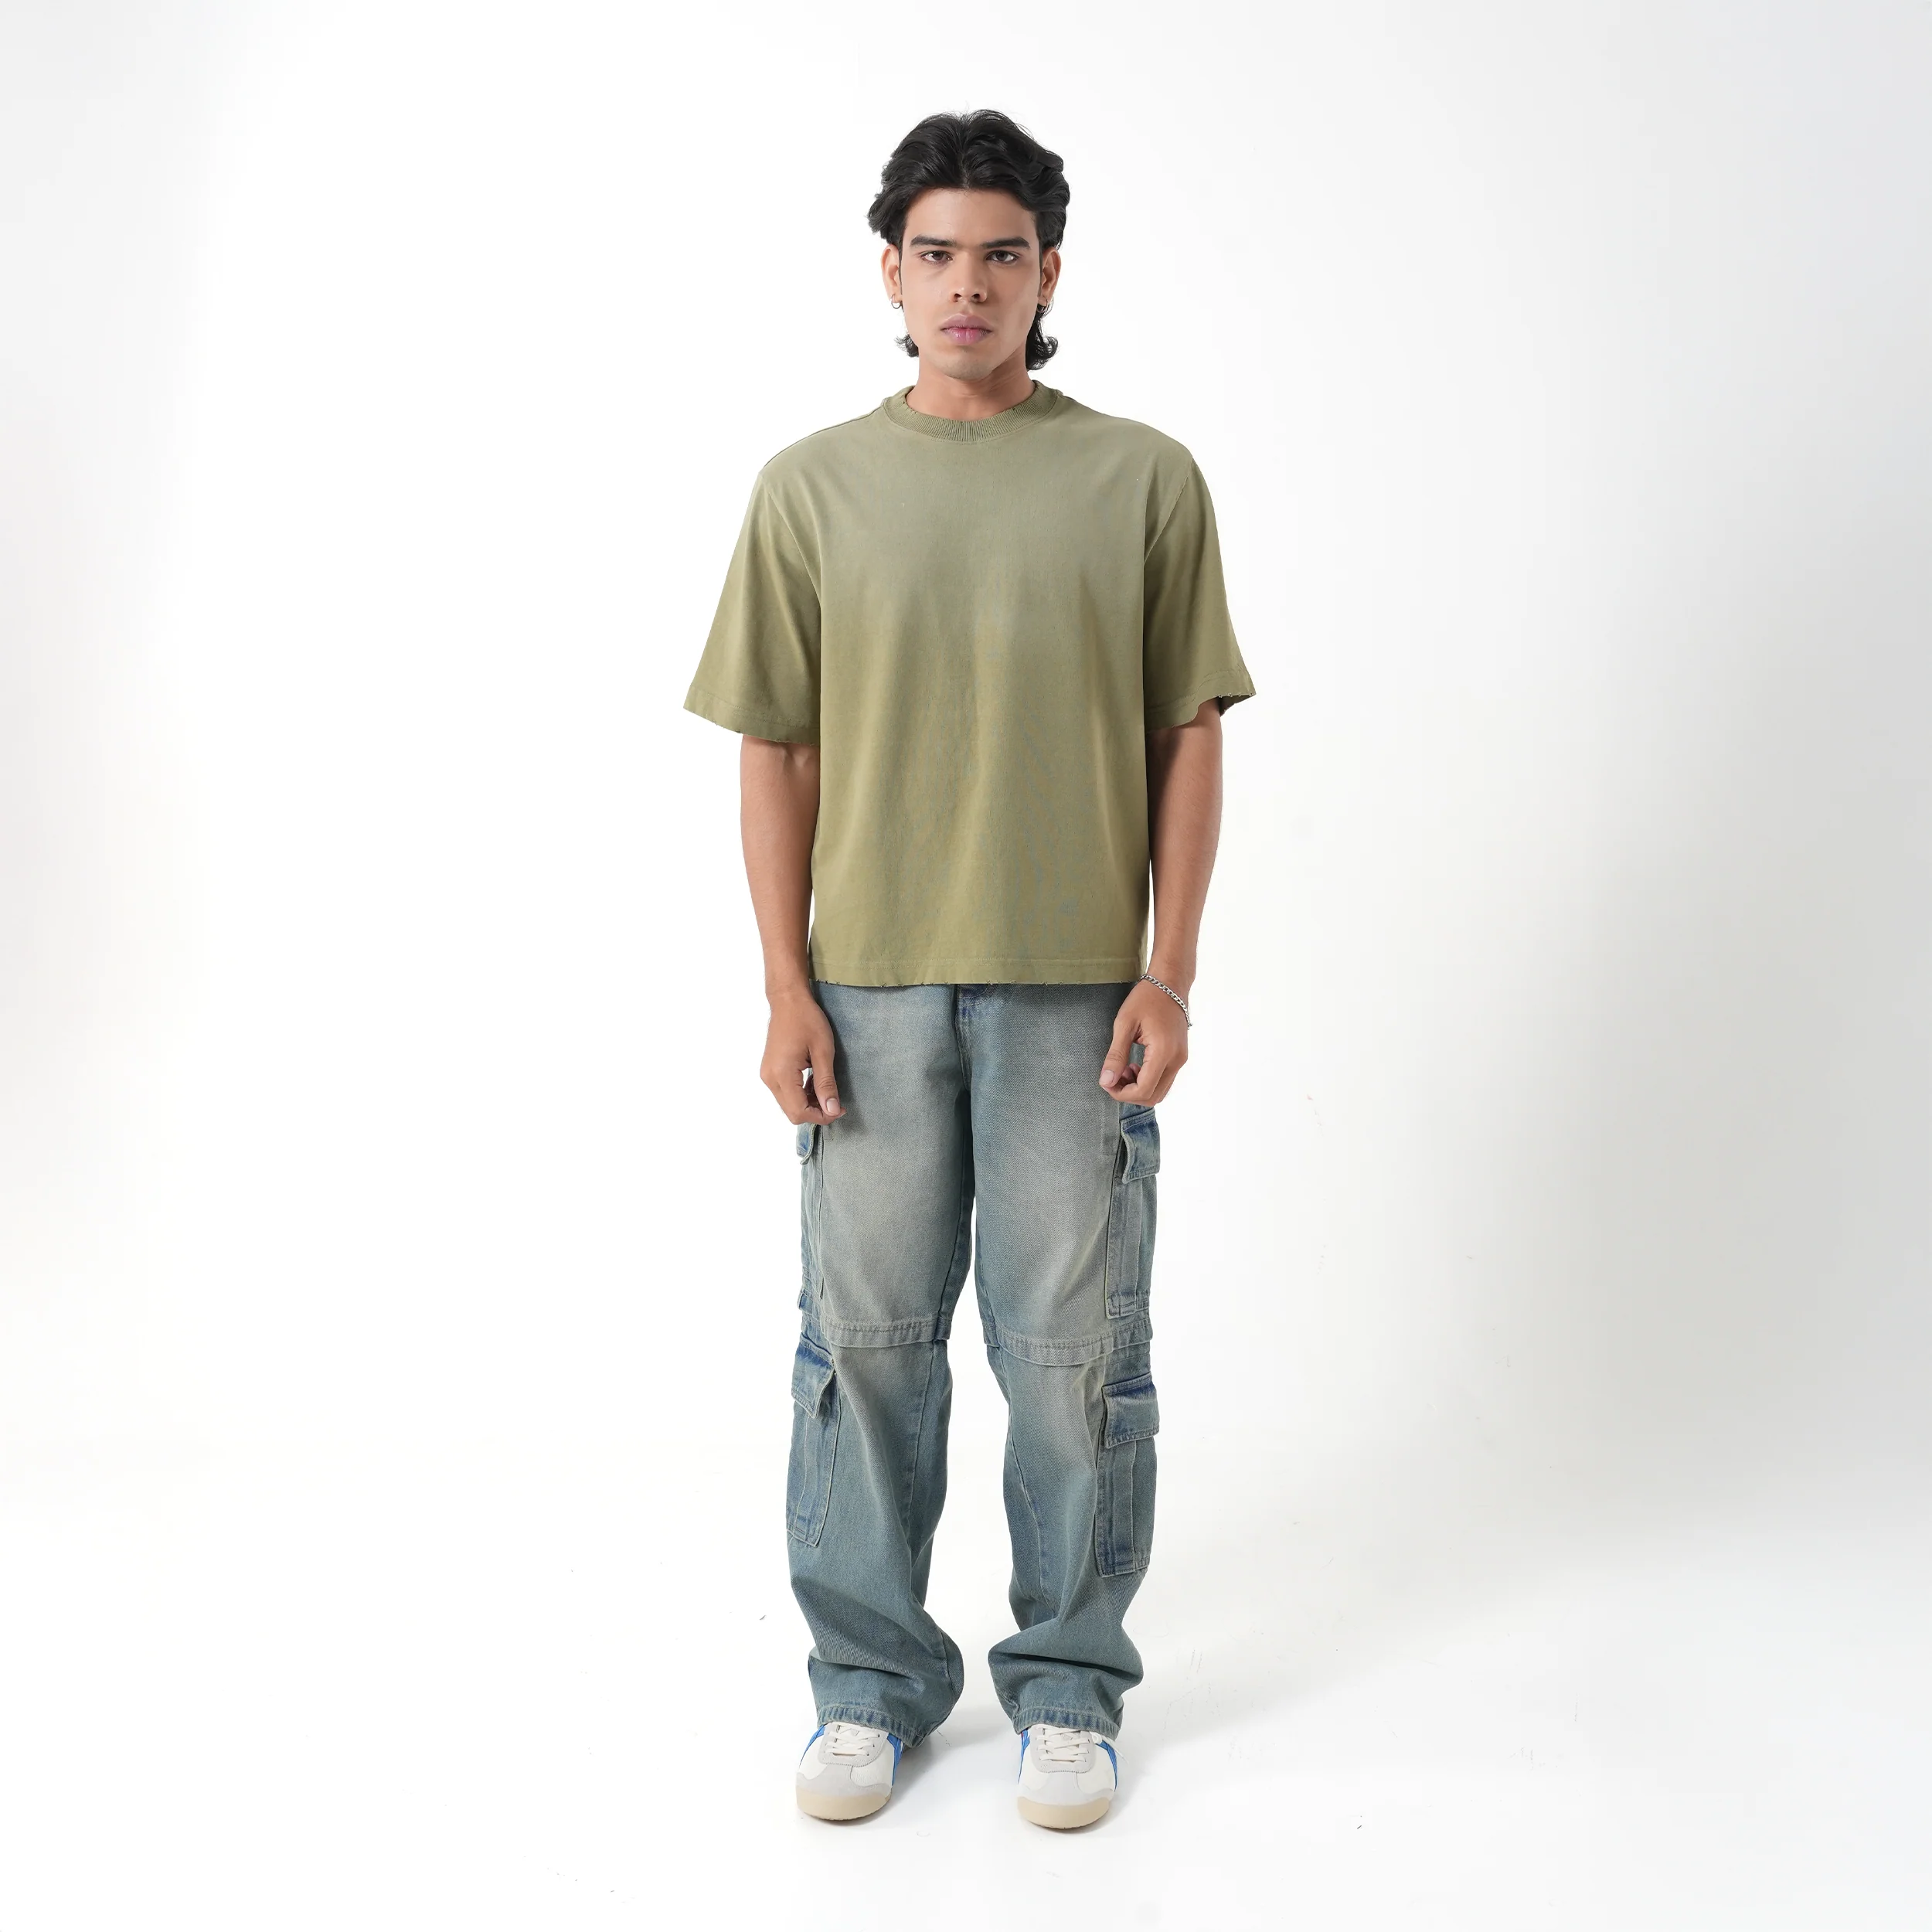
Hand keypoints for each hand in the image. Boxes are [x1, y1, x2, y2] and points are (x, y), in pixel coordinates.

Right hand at [761, 987, 843, 1123]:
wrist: (788, 1001)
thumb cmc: (807, 1020)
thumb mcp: (823, 1051)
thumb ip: (826, 1083)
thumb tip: (832, 1109)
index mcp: (782, 1074)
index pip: (799, 1111)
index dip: (822, 1116)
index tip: (840, 1108)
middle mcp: (770, 1078)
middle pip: (792, 1112)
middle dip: (816, 1112)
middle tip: (836, 1101)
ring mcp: (767, 1075)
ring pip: (788, 1104)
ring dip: (809, 1103)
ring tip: (826, 1088)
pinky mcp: (769, 1071)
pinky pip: (785, 1093)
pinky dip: (801, 1094)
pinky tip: (814, 1081)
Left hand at [1099, 980, 1188, 1104]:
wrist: (1170, 983)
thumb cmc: (1146, 998)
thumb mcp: (1124, 1024)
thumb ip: (1115, 1055)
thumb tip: (1106, 1081)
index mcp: (1163, 1052)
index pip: (1144, 1090)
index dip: (1122, 1093)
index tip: (1106, 1082)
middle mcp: (1177, 1060)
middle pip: (1153, 1096)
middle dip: (1129, 1094)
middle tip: (1113, 1077)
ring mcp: (1181, 1059)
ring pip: (1160, 1091)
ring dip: (1139, 1088)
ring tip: (1124, 1069)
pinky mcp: (1180, 1057)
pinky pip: (1164, 1080)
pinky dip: (1148, 1081)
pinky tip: (1136, 1065)